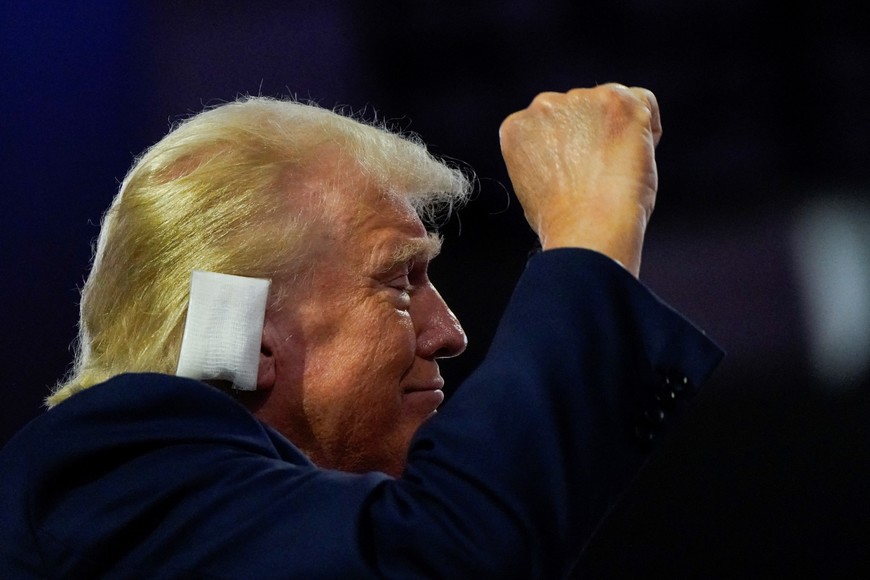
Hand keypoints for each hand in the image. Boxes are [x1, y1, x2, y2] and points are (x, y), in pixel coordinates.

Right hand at [499, 84, 661, 276]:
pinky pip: (643, 101)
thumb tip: (566, 156)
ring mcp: (581, 100)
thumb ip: (544, 158)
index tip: (577, 175)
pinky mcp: (617, 101)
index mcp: (518, 127)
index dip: (568, 150)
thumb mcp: (533, 186)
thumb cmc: (563, 222)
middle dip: (592, 136)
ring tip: (614, 173)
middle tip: (599, 176)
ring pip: (610, 105)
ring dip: (618, 133)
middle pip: (579, 111)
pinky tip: (636, 159)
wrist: (588, 229)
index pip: (549, 125)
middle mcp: (543, 106)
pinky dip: (648, 129)